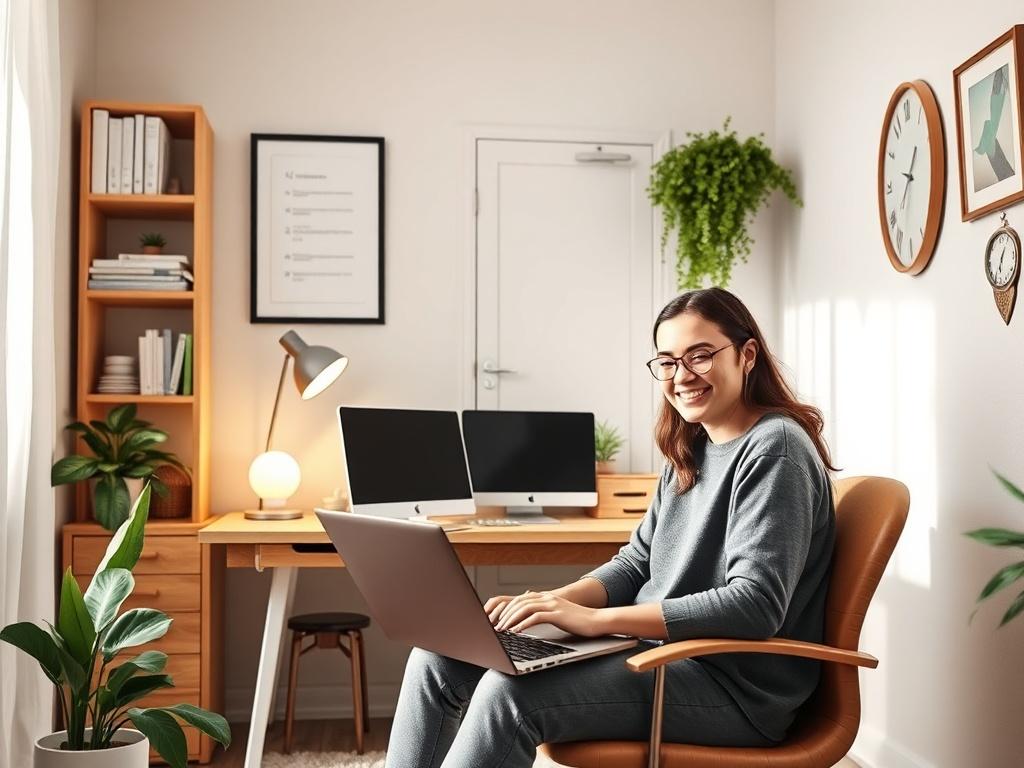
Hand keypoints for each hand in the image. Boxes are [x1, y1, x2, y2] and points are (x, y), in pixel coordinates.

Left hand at [487, 590, 604, 636]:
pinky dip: (524, 624)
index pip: (520, 599)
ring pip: (525, 608)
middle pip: (519, 602)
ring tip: (502, 629)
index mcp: (546, 597)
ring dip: (511, 619)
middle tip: (494, 626)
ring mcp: (552, 604)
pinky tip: (516, 631)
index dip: (506, 609)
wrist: (597, 620)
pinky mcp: (557, 613)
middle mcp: (547, 597)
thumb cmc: (578, 621)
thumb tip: (529, 617)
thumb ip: (544, 612)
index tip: (496, 619)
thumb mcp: (557, 614)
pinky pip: (536, 617)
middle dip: (504, 614)